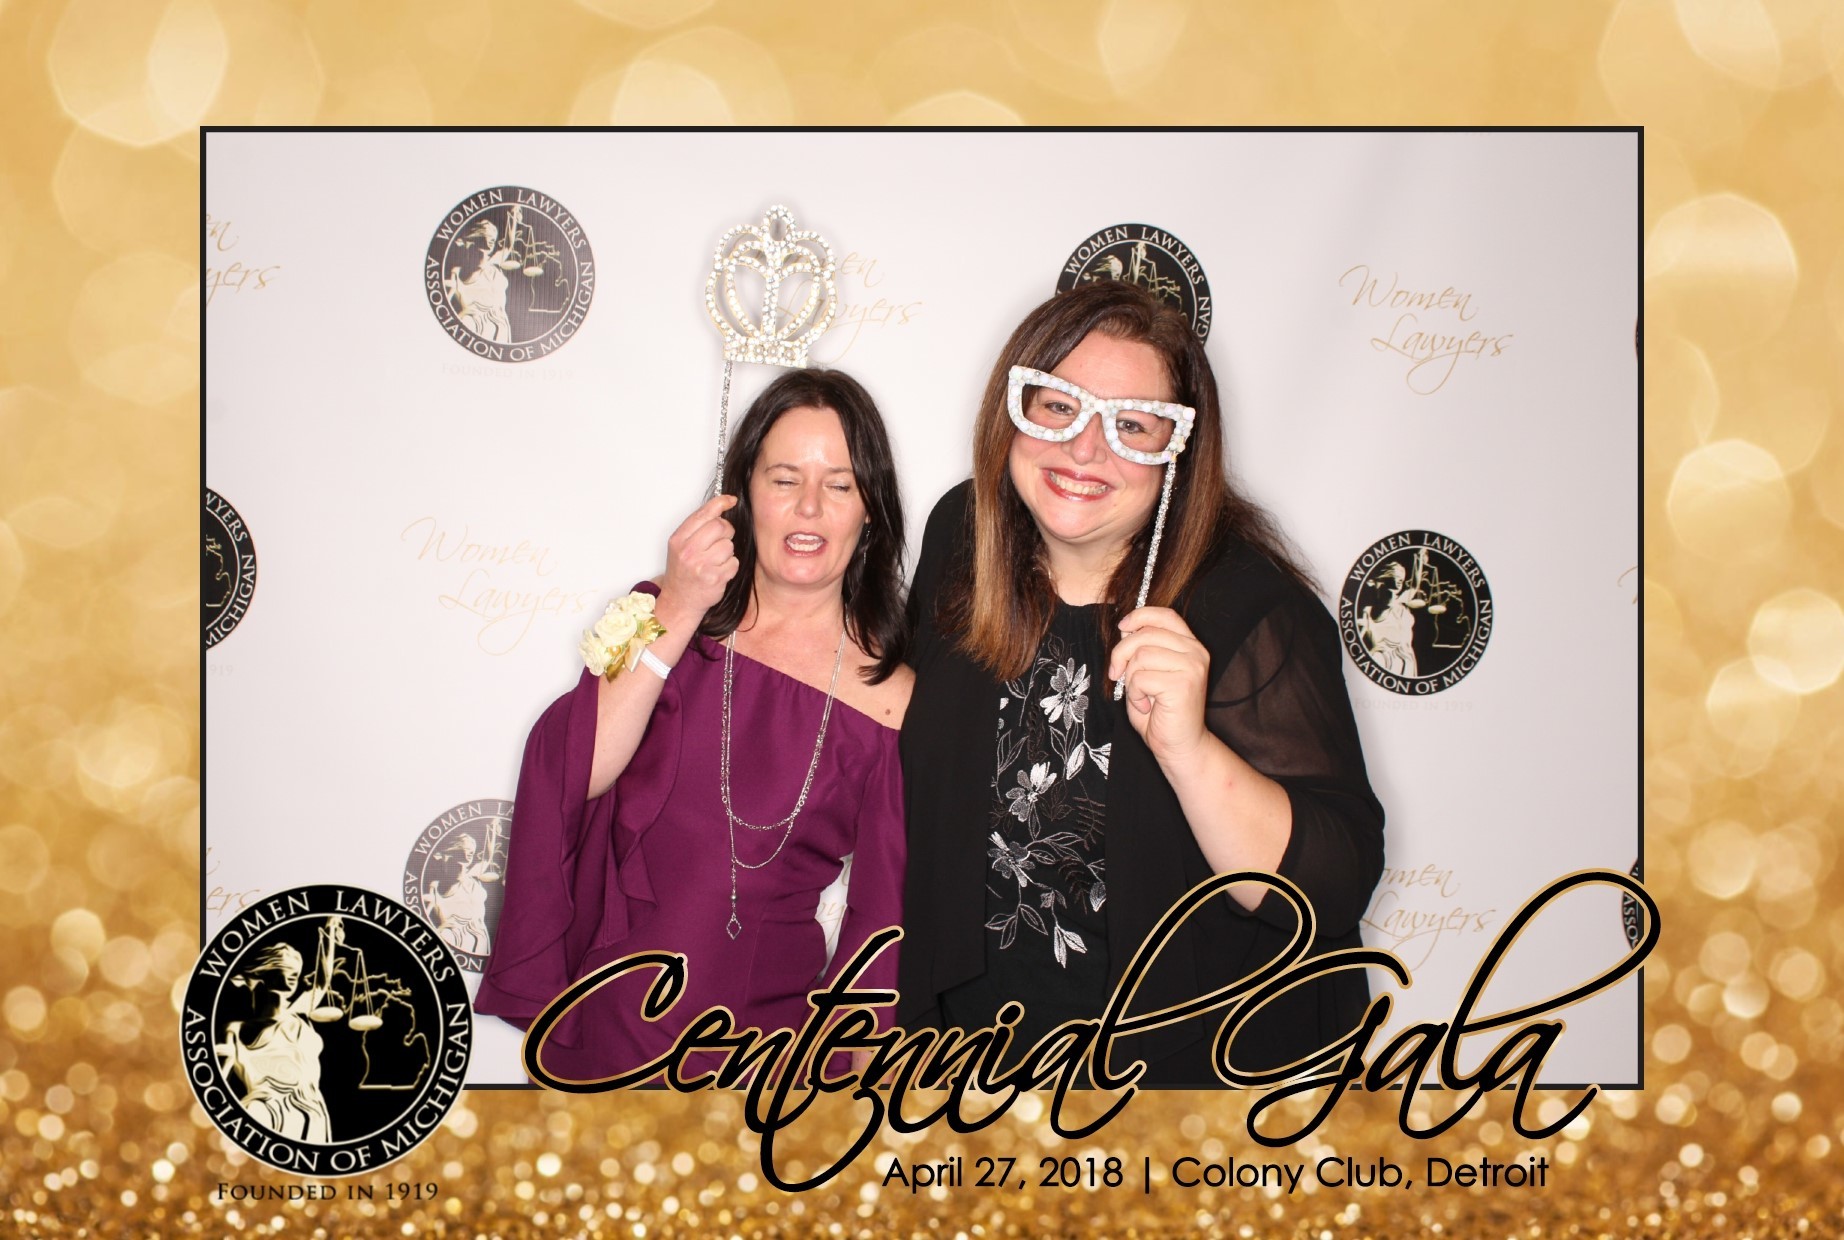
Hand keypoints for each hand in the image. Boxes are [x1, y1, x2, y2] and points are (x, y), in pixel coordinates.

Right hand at [657, 493, 739, 627]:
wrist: (679, 601)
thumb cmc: (682, 572)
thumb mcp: (681, 546)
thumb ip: (697, 527)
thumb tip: (721, 507)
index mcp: (678, 539)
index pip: (703, 514)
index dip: (720, 503)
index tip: (731, 500)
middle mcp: (688, 551)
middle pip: (720, 526)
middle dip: (725, 532)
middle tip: (719, 542)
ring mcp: (701, 565)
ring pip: (729, 545)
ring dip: (727, 552)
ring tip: (715, 561)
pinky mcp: (715, 578)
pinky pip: (734, 562)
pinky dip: (730, 567)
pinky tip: (719, 572)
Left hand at [1109, 606, 1210, 763]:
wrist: (1179, 746)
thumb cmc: (1160, 713)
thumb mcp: (1147, 673)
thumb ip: (1140, 650)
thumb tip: (1127, 628)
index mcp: (1190, 646)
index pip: (1166, 615)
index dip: (1140, 616)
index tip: (1122, 628)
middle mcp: (1196, 653)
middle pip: (1145, 634)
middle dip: (1121, 653)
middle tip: (1116, 675)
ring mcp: (1192, 667)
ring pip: (1141, 655)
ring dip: (1130, 679)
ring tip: (1140, 696)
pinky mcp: (1183, 684)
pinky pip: (1141, 678)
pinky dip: (1135, 694)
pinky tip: (1146, 706)